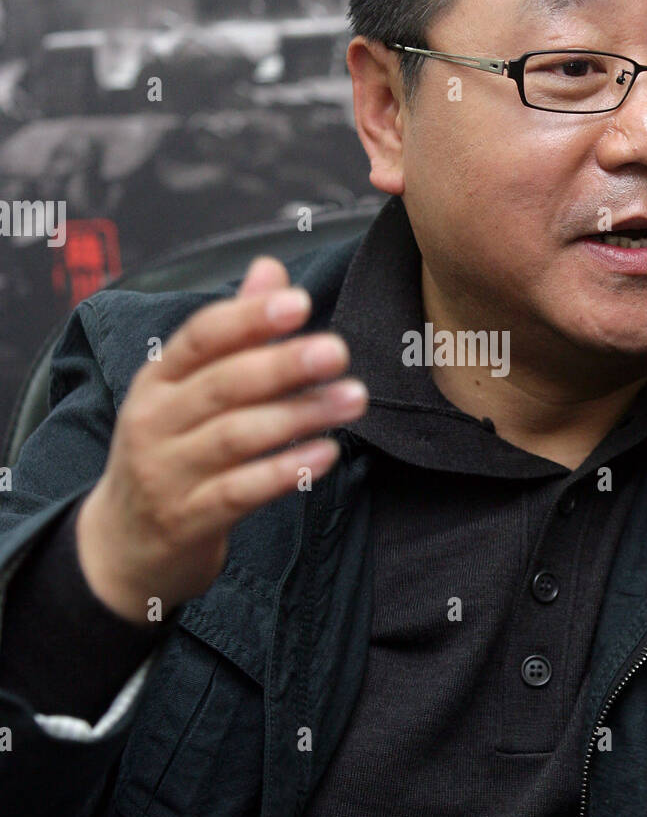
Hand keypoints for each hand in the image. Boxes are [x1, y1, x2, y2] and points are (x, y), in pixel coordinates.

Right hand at [75, 256, 366, 624]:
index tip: (300, 302)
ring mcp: (169, 472)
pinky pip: (241, 491)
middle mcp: (156, 421)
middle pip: (224, 384)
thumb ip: (234, 331)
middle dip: (283, 365)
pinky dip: (286, 471)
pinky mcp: (189, 519)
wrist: (124, 546)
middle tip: (338, 351)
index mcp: (158, 379)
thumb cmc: (170, 452)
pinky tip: (326, 453)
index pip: (201, 337)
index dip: (249, 318)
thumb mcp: (185, 390)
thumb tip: (272, 270)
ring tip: (352, 399)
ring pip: (237, 436)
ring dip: (299, 415)